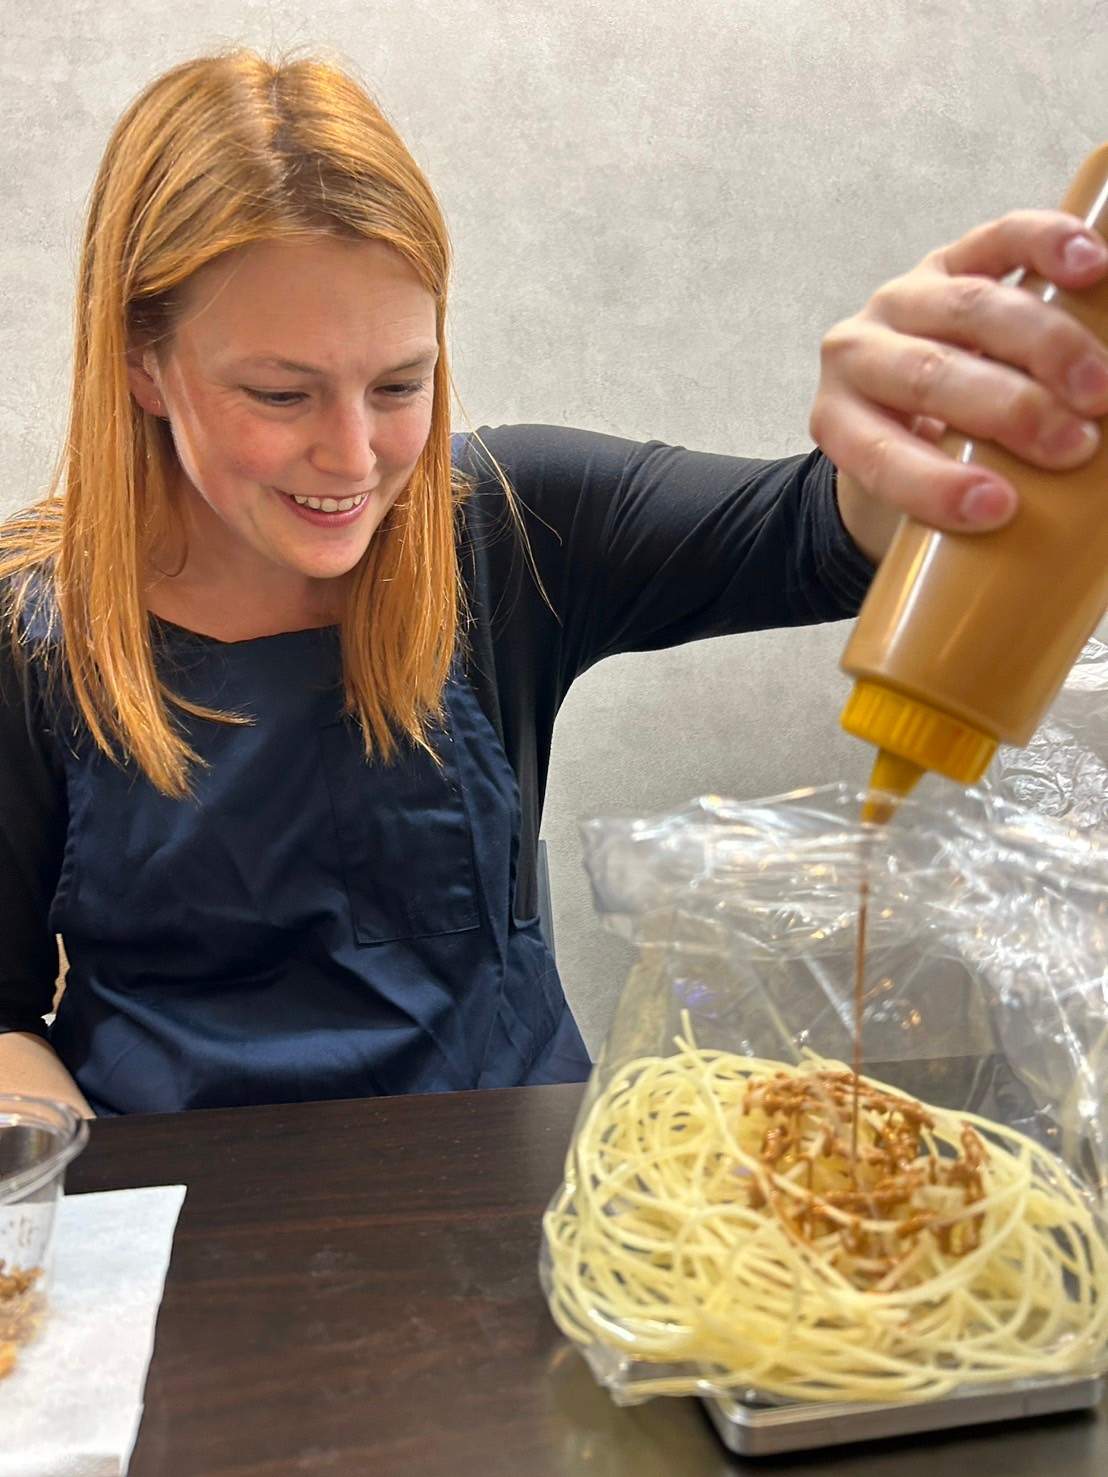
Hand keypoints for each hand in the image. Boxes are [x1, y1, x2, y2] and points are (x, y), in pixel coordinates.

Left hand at [810, 211, 1107, 561]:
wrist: (902, 401)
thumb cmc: (920, 462)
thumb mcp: (911, 503)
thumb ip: (956, 515)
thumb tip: (1047, 555)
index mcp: (838, 422)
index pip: (880, 455)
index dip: (936, 485)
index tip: (999, 510)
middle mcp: (857, 352)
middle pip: (931, 376)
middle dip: (1008, 412)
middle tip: (1075, 447)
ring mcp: (903, 297)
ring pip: (971, 309)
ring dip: (1046, 348)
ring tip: (1101, 391)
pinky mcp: (953, 256)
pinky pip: (1000, 239)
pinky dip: (1049, 245)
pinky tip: (1093, 267)